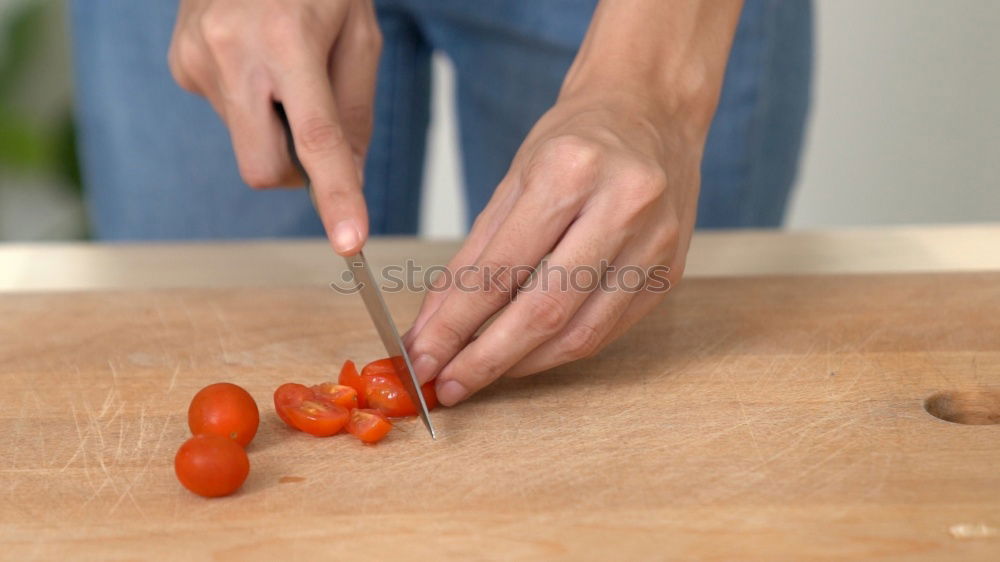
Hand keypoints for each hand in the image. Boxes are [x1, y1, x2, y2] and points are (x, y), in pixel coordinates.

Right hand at [168, 0, 380, 253]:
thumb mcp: (360, 34)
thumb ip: (356, 111)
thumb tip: (350, 176)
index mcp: (289, 40)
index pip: (316, 138)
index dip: (336, 195)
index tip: (350, 242)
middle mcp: (233, 52)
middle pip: (263, 168)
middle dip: (294, 172)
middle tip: (313, 129)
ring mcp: (197, 59)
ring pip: (246, 142)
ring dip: (273, 125)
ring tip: (282, 66)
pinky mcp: (181, 64)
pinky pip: (227, 114)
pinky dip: (251, 104)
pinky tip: (255, 60)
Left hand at [405, 90, 706, 405]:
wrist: (652, 112)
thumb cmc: (577, 140)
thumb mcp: (514, 181)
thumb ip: (474, 257)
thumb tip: (433, 326)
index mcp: (571, 171)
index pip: (500, 270)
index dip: (454, 325)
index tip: (422, 359)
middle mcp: (622, 207)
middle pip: (544, 311)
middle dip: (487, 359)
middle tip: (448, 385)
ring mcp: (655, 244)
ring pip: (580, 333)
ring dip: (523, 364)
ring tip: (480, 374)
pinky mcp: (670, 272)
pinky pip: (606, 331)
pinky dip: (559, 351)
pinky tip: (527, 355)